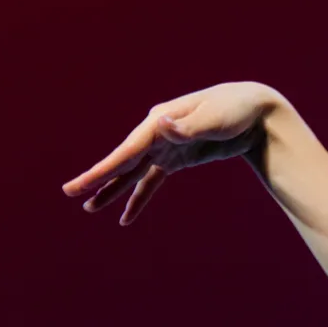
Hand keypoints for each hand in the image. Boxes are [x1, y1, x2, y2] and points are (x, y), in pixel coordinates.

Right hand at [61, 81, 285, 225]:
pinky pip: (153, 181)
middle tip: (71, 193)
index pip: (127, 152)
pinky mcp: (178, 158)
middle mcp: (157, 134)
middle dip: (98, 179)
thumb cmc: (235, 109)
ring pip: (133, 174)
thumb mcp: (214, 118)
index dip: (102, 170)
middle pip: (124, 162)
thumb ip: (187, 126)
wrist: (256, 111)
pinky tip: (127, 216)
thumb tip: (161, 123)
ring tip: (91, 208)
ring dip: (114, 191)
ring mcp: (166, 147)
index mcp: (159, 122)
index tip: (79, 185)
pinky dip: (140, 198)